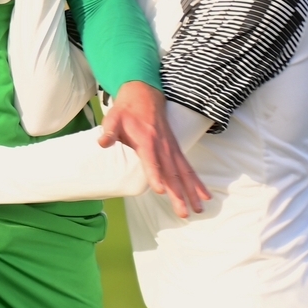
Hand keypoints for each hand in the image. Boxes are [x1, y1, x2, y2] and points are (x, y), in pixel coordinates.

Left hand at [100, 83, 208, 218]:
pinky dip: (197, 182)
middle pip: (172, 173)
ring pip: (184, 173)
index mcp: (146, 141)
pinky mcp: (176, 150)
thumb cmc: (127, 110)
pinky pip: (188, 168)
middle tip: (184, 212)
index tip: (161, 190)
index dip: (156, 175)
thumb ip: (109, 131)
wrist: (144, 94)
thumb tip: (102, 142)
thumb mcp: (113, 118)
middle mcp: (162, 147)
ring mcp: (172, 149)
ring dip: (192, 192)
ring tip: (199, 209)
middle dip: (178, 194)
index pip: (151, 161)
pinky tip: (205, 195)